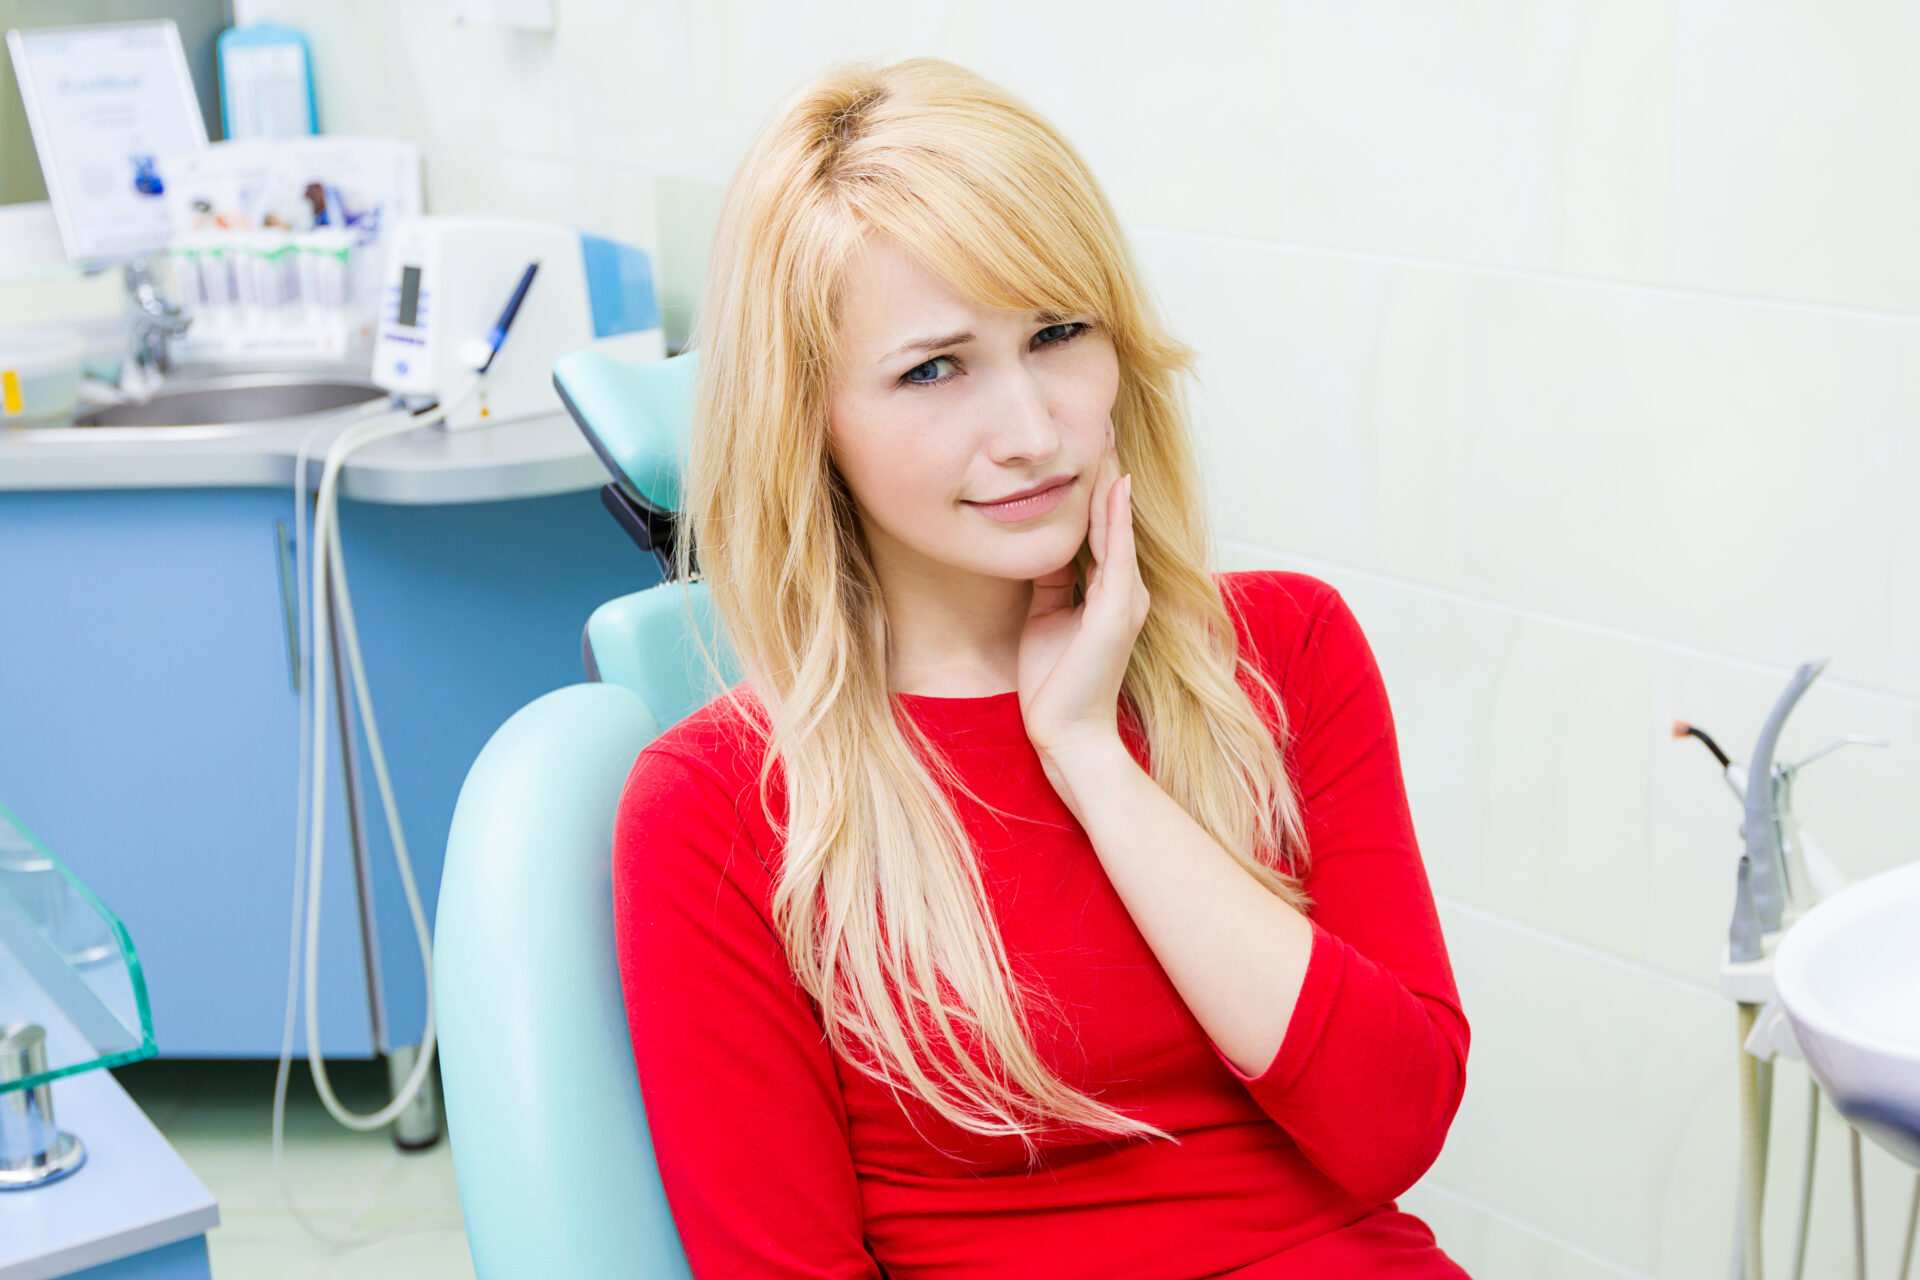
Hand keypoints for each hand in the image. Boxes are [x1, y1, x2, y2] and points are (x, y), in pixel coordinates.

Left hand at [1017, 419, 1149, 768]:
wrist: (1065, 733)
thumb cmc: (1054, 682)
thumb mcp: (1046, 616)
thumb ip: (1053, 580)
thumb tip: (1044, 546)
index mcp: (1105, 588)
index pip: (1100, 523)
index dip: (1093, 482)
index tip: (1085, 440)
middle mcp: (1124, 587)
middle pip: (1113, 515)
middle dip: (1106, 469)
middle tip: (1100, 419)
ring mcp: (1125, 598)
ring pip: (1116, 526)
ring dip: (1111, 481)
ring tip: (1107, 437)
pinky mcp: (1117, 612)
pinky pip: (1115, 554)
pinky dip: (1114, 519)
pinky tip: (1111, 488)